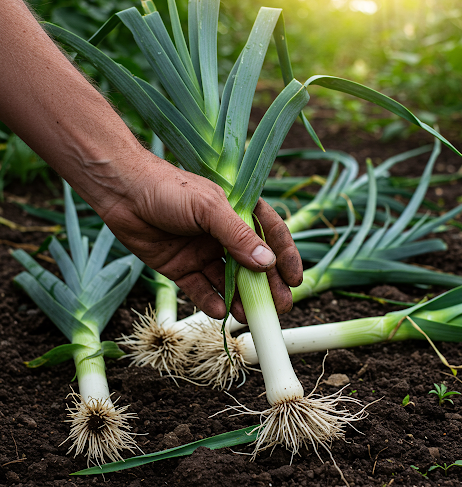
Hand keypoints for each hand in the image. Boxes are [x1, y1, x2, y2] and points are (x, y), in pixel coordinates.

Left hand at [99, 152, 302, 321]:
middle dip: (267, 286)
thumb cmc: (169, 189)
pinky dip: (211, 301)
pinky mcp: (182, 267)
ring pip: (229, 280)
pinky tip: (220, 311)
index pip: (271, 234)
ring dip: (240, 298)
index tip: (296, 280)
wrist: (122, 192)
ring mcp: (203, 252)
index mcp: (237, 212)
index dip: (285, 256)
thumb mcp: (209, 208)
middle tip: (278, 308)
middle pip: (252, 264)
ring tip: (249, 316)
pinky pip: (201, 288)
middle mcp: (223, 234)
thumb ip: (238, 236)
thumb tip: (267, 263)